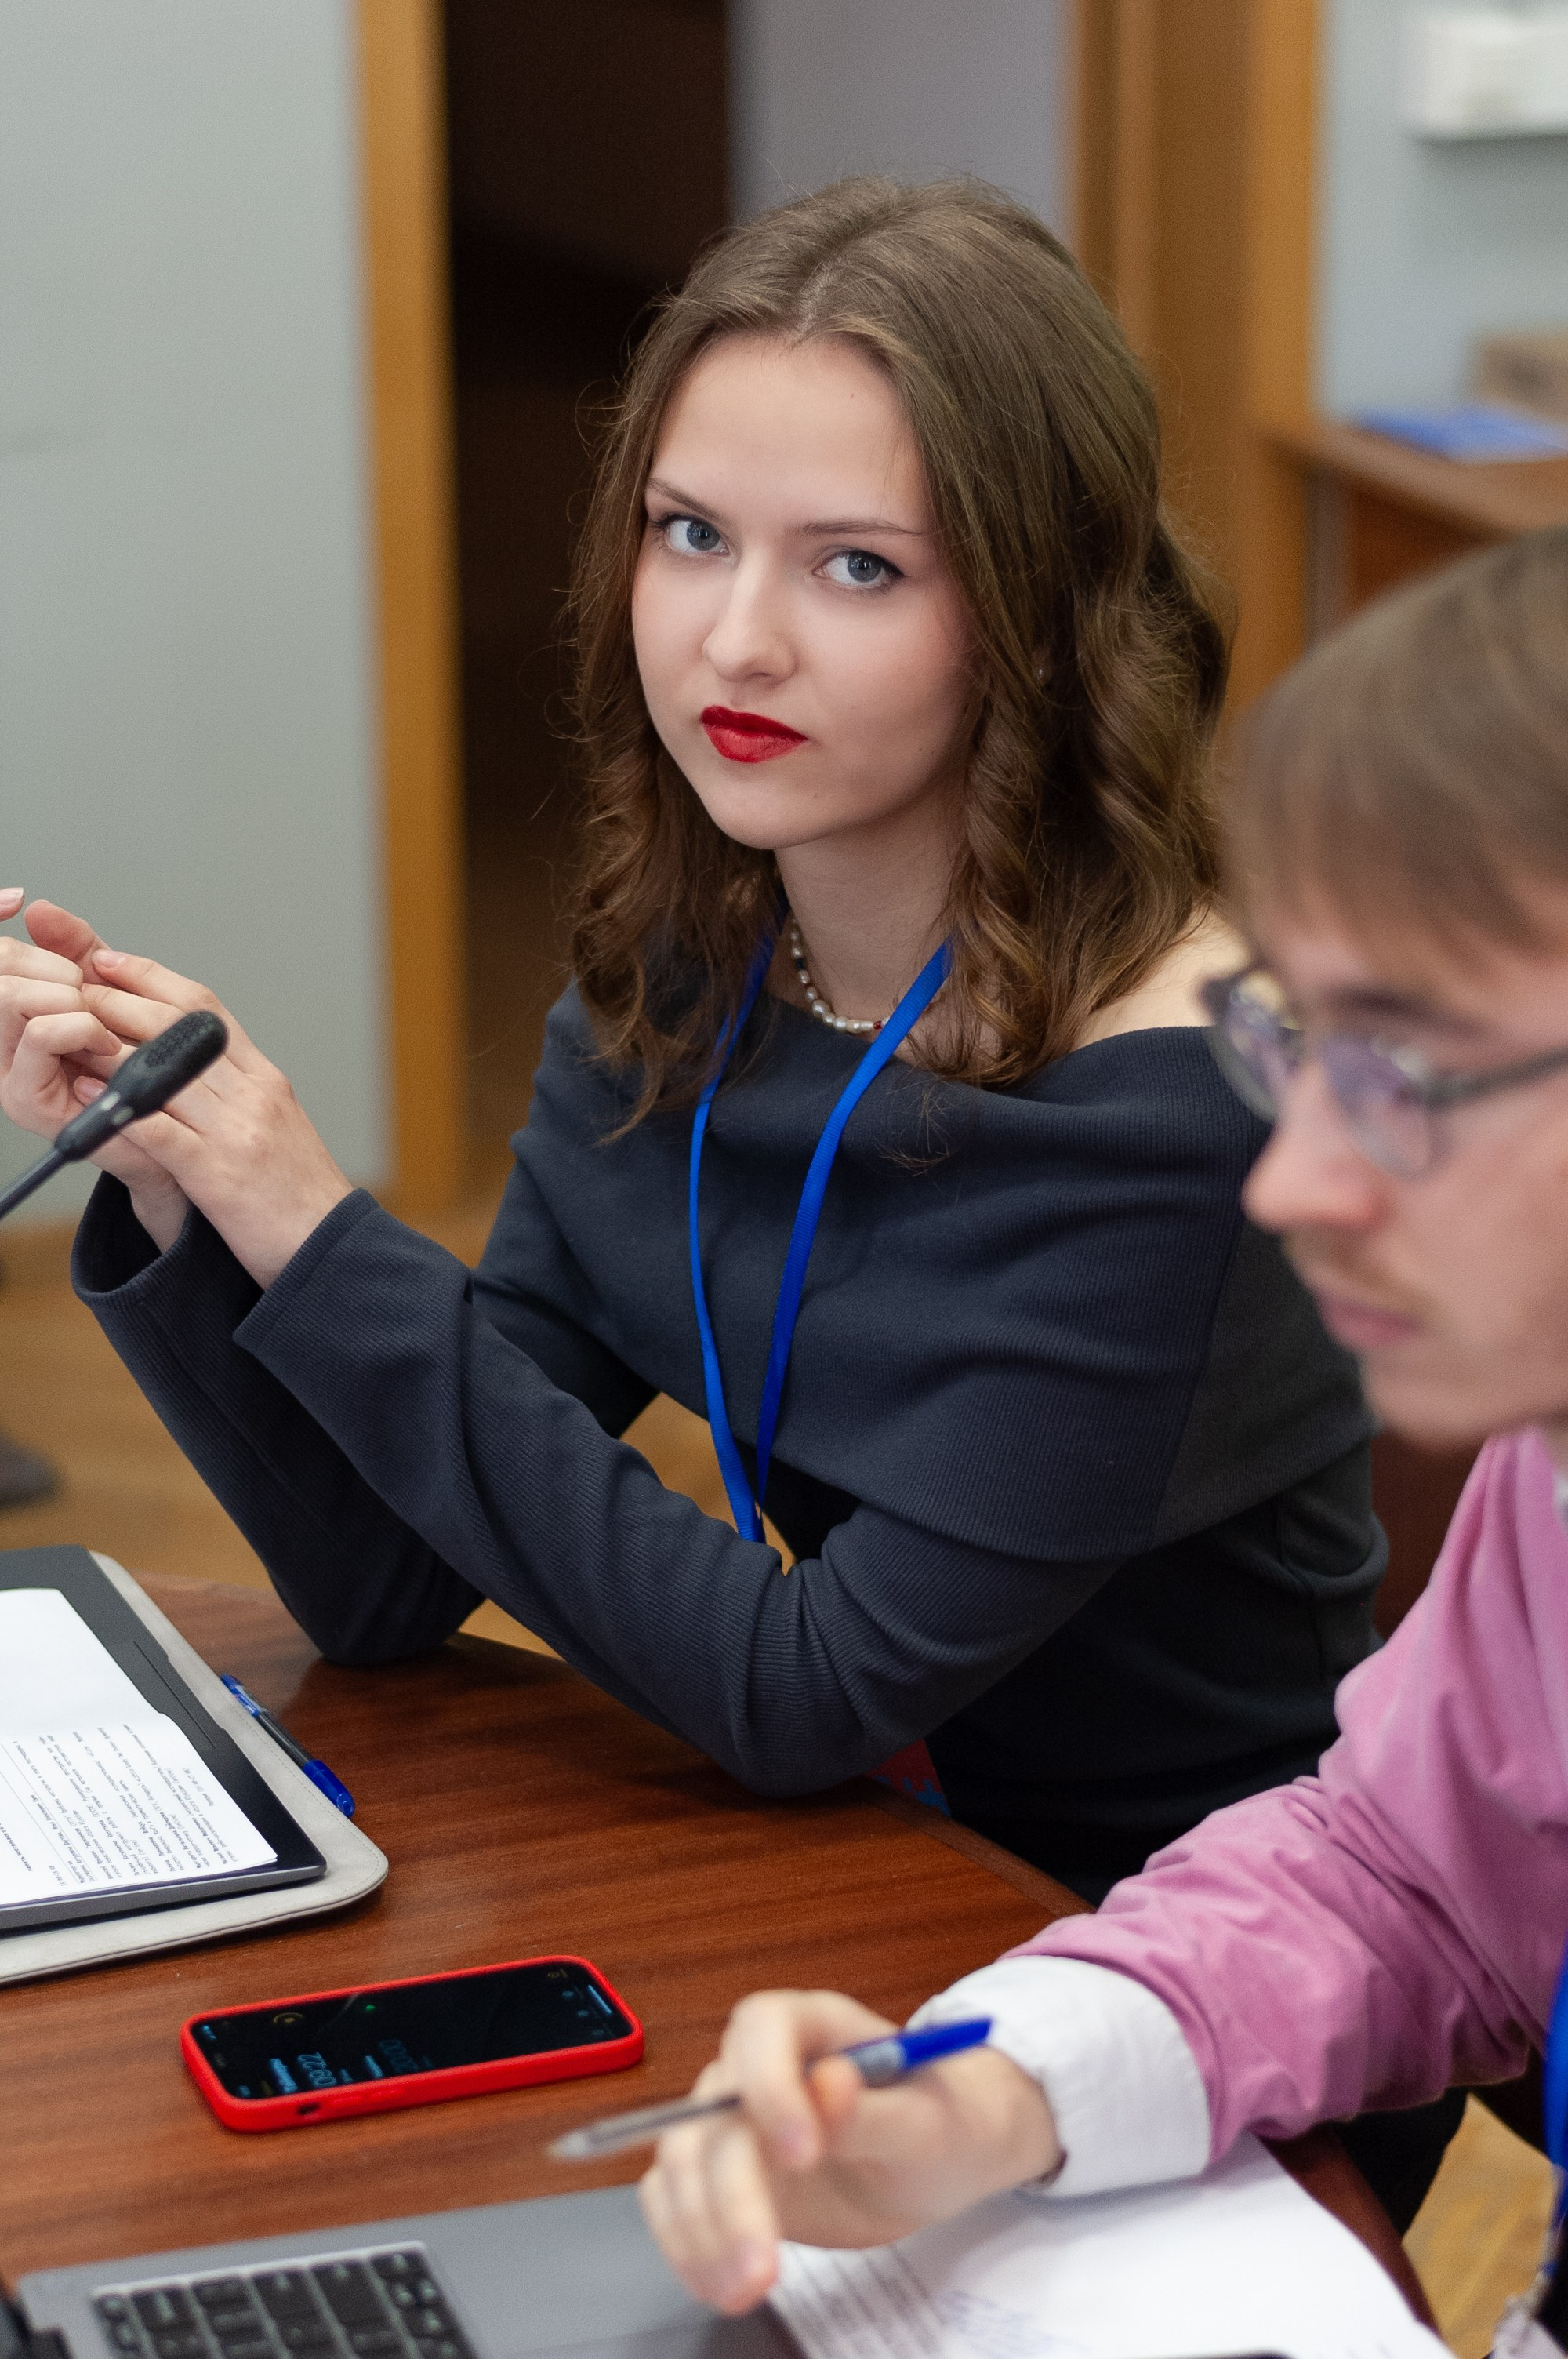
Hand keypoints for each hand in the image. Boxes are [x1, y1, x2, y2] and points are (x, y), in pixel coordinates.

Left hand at [6, 896, 353, 1281]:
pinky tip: (89, 1095)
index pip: (205, 1008)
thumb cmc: (299, 1196)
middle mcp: (253, 1094)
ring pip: (166, 1069)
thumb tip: (185, 1067)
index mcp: (265, 1079)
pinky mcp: (220, 1175)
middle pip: (179, 1027)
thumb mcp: (275, 1128)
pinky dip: (122, 1109)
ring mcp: (238, 1132)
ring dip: (108, 1044)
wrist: (333, 1250)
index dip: (151, 977)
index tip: (107, 959)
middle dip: (119, 999)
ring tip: (68, 1029)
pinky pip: (163, 1132)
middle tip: (73, 984)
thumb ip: (236, 1094)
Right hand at [637, 1991, 1059, 2314]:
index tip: (802, 2155)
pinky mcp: (722, 2173)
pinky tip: (719, 2284)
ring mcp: (735, 2120)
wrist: (941, 2160)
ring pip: (684, 2159)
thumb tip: (828, 2084)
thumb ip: (872, 2110)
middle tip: (763, 2267)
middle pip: (716, 2112)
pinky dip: (686, 2243)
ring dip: (702, 2229)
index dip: (768, 2085)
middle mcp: (760, 2066)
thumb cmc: (942, 2123)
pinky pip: (675, 2197)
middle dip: (732, 2193)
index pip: (762, 2028)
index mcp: (814, 2026)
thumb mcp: (925, 2123)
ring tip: (743, 2291)